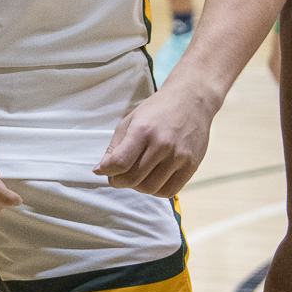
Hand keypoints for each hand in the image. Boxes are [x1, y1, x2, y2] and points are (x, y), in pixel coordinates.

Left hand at [95, 85, 212, 195]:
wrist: (191, 100)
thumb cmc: (157, 110)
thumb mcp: (130, 121)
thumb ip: (114, 147)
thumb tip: (100, 170)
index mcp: (143, 131)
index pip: (119, 163)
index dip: (107, 171)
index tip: (105, 170)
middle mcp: (162, 145)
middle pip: (133, 179)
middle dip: (119, 181)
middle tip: (117, 176)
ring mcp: (179, 157)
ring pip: (150, 188)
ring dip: (137, 187)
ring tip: (135, 176)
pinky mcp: (192, 166)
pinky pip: (169, 190)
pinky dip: (156, 190)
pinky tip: (151, 179)